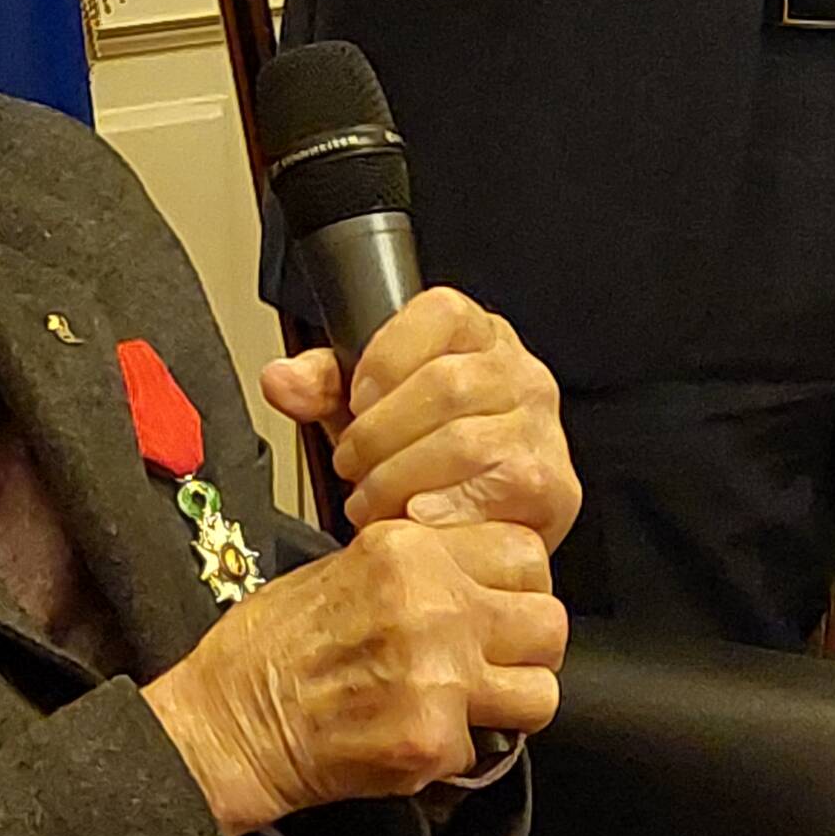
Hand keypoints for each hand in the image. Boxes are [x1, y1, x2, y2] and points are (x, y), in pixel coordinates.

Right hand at [144, 519, 565, 835]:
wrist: (229, 720)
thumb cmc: (270, 646)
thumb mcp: (341, 567)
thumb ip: (418, 568)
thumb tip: (481, 580)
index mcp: (406, 550)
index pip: (526, 551)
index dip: (513, 583)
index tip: (492, 603)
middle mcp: (432, 604)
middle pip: (548, 621)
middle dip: (522, 645)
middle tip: (486, 659)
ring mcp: (439, 675)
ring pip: (542, 691)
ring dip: (508, 701)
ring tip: (463, 703)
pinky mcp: (434, 740)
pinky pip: (491, 747)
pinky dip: (458, 748)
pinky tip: (413, 733)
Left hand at [261, 288, 580, 551]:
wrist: (465, 523)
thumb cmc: (416, 454)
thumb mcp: (359, 408)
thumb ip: (320, 384)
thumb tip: (282, 378)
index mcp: (477, 337)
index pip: (440, 312)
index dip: (388, 354)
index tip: (356, 397)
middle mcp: (521, 375)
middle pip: (446, 383)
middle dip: (380, 432)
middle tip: (352, 462)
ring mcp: (542, 430)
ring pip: (463, 440)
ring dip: (400, 476)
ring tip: (372, 495)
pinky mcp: (553, 487)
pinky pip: (492, 488)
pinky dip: (439, 507)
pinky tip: (412, 515)